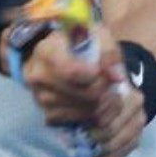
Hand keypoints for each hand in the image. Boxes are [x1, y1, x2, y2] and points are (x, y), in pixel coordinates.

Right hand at [9, 24, 146, 156]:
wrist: (55, 53)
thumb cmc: (77, 41)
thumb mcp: (96, 35)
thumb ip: (109, 53)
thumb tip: (117, 78)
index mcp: (47, 51)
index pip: (72, 72)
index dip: (96, 76)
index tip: (103, 70)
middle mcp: (38, 76)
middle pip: (84, 94)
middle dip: (105, 91)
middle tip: (113, 85)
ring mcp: (40, 97)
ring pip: (83, 111)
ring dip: (102, 105)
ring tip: (108, 94)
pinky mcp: (47, 113)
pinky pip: (77, 121)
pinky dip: (91, 116)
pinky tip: (96, 103)